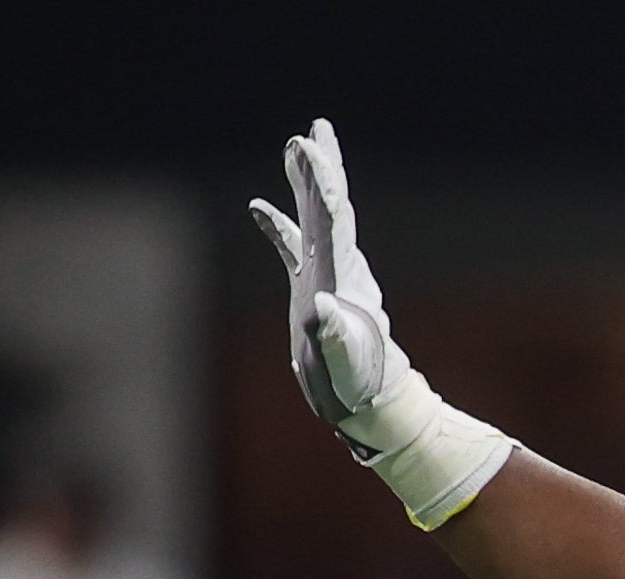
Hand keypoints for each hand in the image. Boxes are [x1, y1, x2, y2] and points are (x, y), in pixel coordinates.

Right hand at [249, 119, 416, 447]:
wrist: (367, 401)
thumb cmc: (357, 383)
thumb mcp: (344, 359)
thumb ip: (333, 332)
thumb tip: (321, 305)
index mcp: (344, 277)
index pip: (333, 219)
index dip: (321, 183)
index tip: (311, 149)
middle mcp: (338, 268)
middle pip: (330, 207)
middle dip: (321, 169)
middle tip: (317, 130)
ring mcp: (324, 275)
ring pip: (313, 219)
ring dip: (305, 184)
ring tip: (297, 148)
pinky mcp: (309, 289)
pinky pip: (290, 248)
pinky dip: (276, 226)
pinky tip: (257, 206)